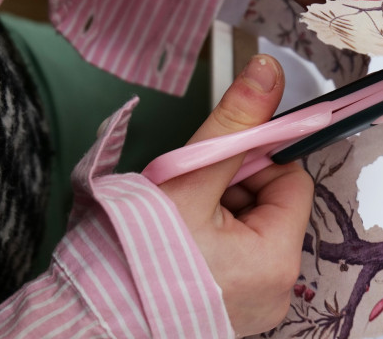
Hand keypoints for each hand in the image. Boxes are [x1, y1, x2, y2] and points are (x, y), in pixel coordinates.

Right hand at [159, 54, 311, 335]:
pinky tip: (178, 244)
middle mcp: (276, 289)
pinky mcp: (232, 312)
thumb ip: (233, 123)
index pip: (291, 181)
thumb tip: (268, 70)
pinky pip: (236, 258)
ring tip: (177, 222)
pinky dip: (212, 241)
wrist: (91, 319)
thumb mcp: (187, 178)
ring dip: (219, 211)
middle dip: (232, 187)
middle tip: (189, 194)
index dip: (254, 160)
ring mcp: (255, 306)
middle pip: (270, 206)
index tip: (216, 160)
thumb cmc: (132, 256)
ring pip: (250, 229)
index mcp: (276, 259)